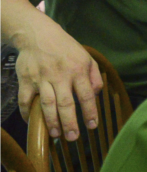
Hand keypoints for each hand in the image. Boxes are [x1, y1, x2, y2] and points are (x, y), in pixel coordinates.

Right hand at [15, 20, 101, 140]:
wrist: (37, 34)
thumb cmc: (65, 48)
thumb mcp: (87, 57)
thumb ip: (94, 77)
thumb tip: (96, 95)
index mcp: (78, 70)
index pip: (86, 95)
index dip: (90, 112)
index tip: (92, 126)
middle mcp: (60, 75)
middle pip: (66, 103)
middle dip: (70, 122)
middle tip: (73, 137)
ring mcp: (41, 78)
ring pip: (47, 104)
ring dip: (51, 121)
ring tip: (56, 134)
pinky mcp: (26, 79)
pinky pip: (25, 99)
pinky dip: (27, 113)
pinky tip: (32, 123)